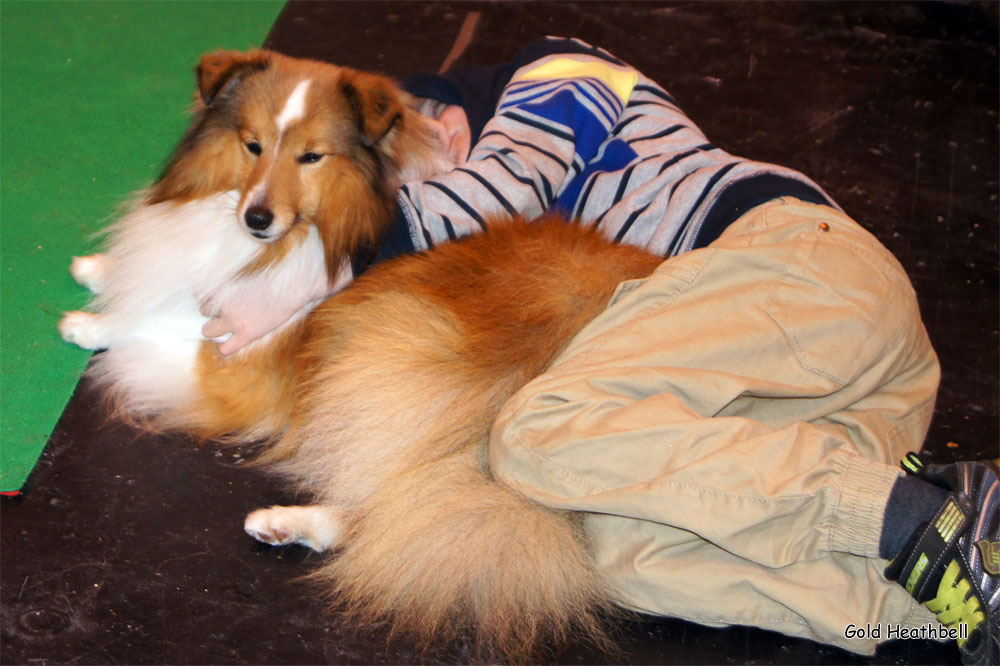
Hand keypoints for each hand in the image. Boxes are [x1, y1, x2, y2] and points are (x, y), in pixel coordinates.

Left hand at [201, 256, 352, 355]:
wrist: (299, 277)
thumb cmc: (278, 259)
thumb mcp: (248, 252)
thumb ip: (232, 256)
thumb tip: (226, 234)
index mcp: (216, 279)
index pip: (199, 289)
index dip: (212, 290)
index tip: (224, 288)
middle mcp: (220, 300)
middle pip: (203, 309)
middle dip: (215, 307)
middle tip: (232, 303)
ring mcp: (233, 318)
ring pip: (208, 330)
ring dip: (217, 326)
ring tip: (233, 320)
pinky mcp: (248, 333)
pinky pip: (225, 348)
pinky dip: (227, 346)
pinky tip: (236, 339)